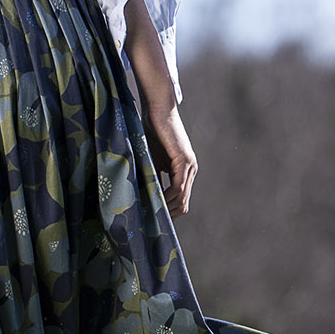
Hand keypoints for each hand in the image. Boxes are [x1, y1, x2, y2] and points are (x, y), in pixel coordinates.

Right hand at [144, 100, 197, 216]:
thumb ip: (152, 175)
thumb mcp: (151, 159)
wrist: (158, 108)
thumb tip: (143, 195)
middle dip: (168, 216)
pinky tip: (154, 201)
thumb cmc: (151, 130)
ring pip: (181, 198)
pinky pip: (178, 187)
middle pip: (183, 204)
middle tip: (151, 225)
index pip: (180, 200)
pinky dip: (167, 197)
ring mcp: (189, 166)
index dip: (168, 212)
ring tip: (150, 217)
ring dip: (166, 209)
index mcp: (183, 171)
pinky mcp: (184, 160)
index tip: (153, 221)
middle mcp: (190, 170)